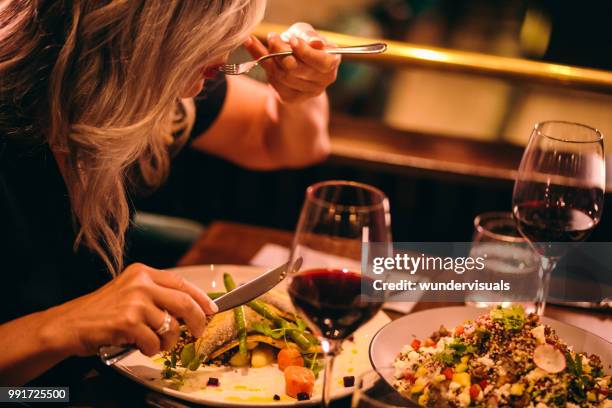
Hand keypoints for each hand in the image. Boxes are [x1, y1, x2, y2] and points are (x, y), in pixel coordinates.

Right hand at [48, 263, 216, 356]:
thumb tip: (191, 309)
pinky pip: (154, 343)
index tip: (212, 310)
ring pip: (171, 327)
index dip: (201, 298)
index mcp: (143, 273)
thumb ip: (156, 295)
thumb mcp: (129, 292)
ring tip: (154, 343)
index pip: (182, 283)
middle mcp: (140, 284)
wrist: (69, 324)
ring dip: (167, 342)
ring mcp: (134, 302)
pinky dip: (150, 350)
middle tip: (198, 332)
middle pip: (184, 303)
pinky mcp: (127, 322)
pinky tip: (138, 346)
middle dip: (197, 321)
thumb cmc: (101, 312)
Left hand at [244, 22, 339, 103]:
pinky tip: (259, 55)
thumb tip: (315, 42)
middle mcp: (324, 80)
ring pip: (283, 76)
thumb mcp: (304, 32)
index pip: (323, 62)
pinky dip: (265, 67)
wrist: (292, 60)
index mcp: (332, 62)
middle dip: (281, 52)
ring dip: (269, 58)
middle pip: (298, 70)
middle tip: (272, 38)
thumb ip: (308, 34)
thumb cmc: (301, 41)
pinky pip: (275, 84)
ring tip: (262, 43)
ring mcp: (308, 92)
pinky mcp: (292, 98)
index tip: (292, 40)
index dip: (306, 52)